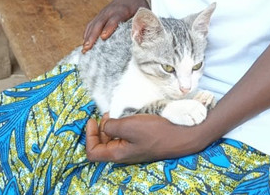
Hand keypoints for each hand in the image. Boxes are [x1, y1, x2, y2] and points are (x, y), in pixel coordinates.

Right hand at [82, 0, 148, 52]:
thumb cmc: (137, 4)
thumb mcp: (144, 12)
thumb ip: (142, 25)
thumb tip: (140, 39)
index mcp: (122, 10)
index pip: (114, 19)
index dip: (109, 28)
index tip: (104, 37)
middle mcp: (110, 11)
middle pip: (99, 23)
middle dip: (93, 36)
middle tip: (87, 48)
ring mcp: (103, 13)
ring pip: (93, 24)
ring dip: (87, 37)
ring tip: (84, 49)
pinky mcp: (100, 15)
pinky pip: (91, 24)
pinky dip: (87, 33)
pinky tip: (85, 43)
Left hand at [86, 113, 201, 163]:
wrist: (180, 135)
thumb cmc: (155, 132)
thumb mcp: (129, 126)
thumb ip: (112, 127)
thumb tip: (105, 126)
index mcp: (118, 154)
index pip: (92, 152)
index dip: (89, 136)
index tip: (92, 120)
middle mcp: (123, 154)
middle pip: (102, 144)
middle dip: (100, 128)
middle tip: (107, 114)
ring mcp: (132, 148)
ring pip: (114, 139)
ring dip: (112, 125)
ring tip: (117, 113)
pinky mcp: (140, 142)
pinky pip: (125, 135)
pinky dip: (122, 125)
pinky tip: (128, 116)